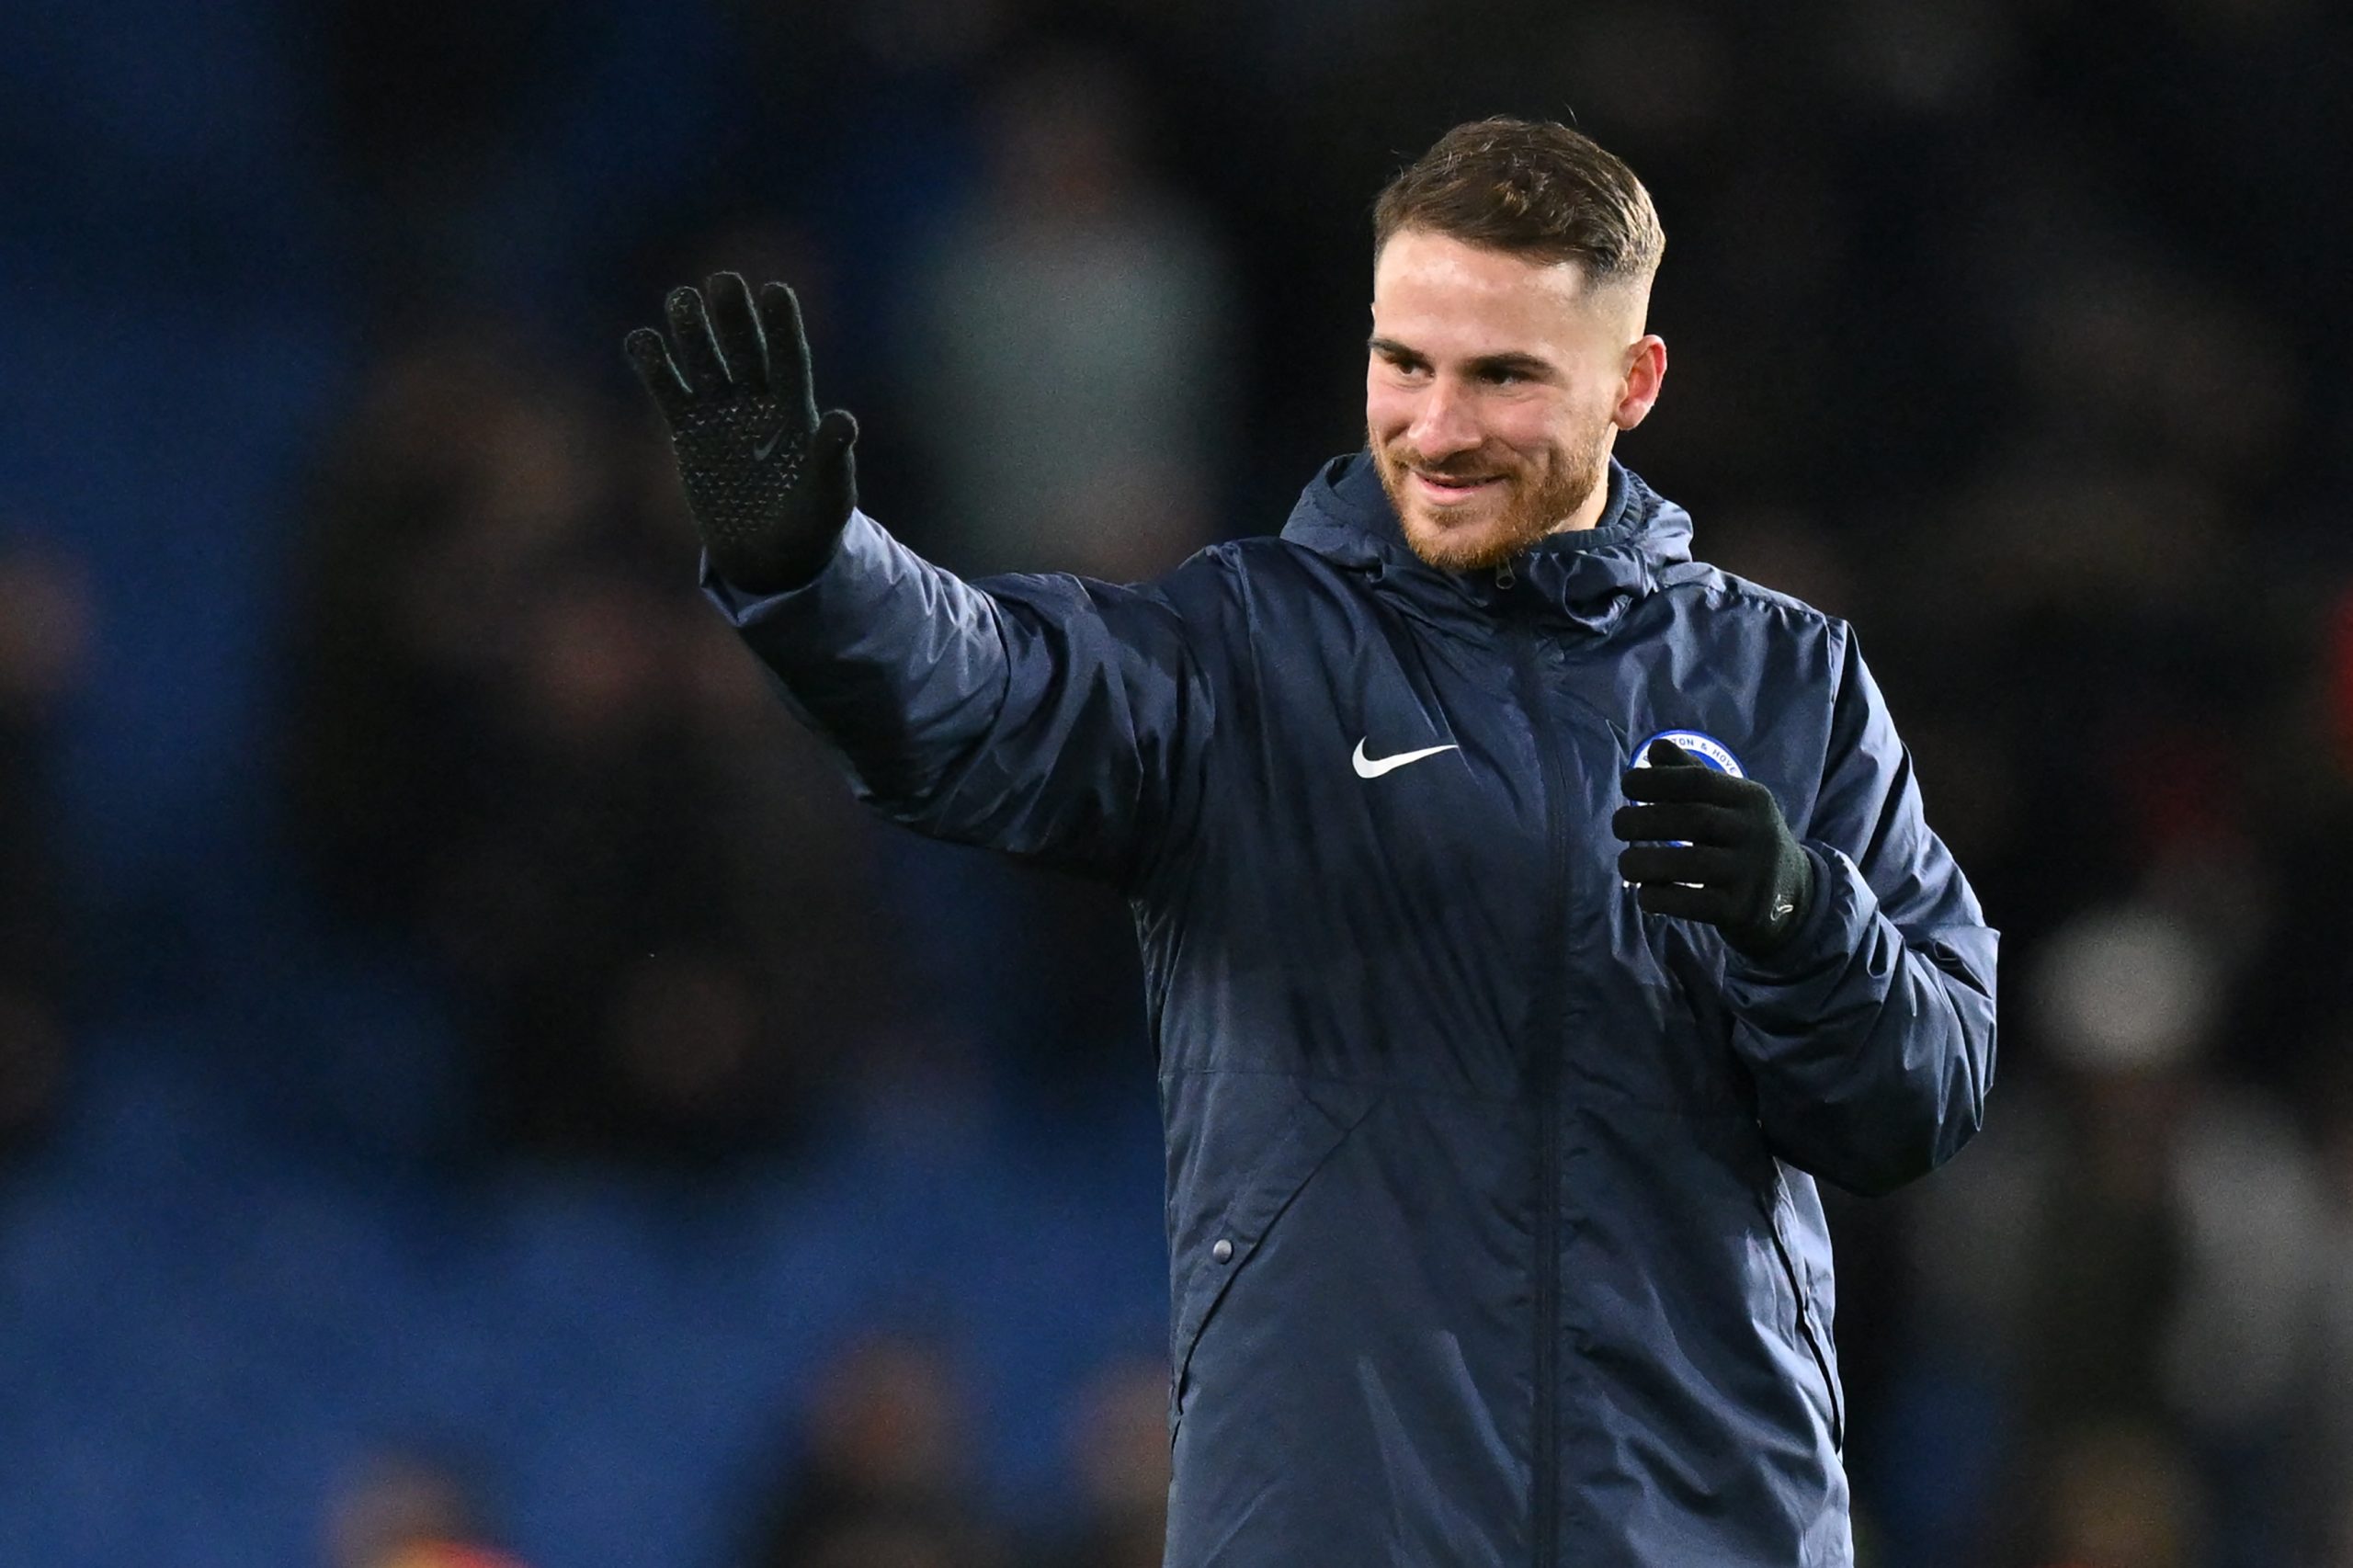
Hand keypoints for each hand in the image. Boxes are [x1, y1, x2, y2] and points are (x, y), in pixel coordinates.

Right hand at [625, 273, 859, 593]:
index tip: (775, 291)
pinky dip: (654, 367)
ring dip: (693, 332)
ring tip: (681, 300)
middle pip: (744, 351)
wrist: (771, 555)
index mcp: (796, 411)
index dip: (782, 328)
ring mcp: (721, 413)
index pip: (789, 360)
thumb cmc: (811, 523)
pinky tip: (641, 340)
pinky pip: (669, 391)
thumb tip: (844, 420)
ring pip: (705, 362)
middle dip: (734, 318)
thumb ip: (832, 459)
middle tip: (722, 281)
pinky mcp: (689, 431)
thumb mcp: (828, 496)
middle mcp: (758, 401)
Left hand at [1613, 738, 1815, 956]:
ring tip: (1626, 863)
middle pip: (1693, 819)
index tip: (1627, 784)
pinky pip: (1692, 903)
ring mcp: (1752, 874)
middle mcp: (1756, 832)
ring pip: (1690, 864)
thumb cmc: (1743, 841)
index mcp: (1751, 799)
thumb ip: (1693, 776)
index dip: (1656, 779)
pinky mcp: (1741, 910)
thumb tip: (1655, 748)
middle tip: (1618, 826)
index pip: (1699, 780)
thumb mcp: (1731, 805)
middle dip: (1644, 820)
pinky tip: (1644, 893)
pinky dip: (1659, 897)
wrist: (1793, 898)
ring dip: (1644, 863)